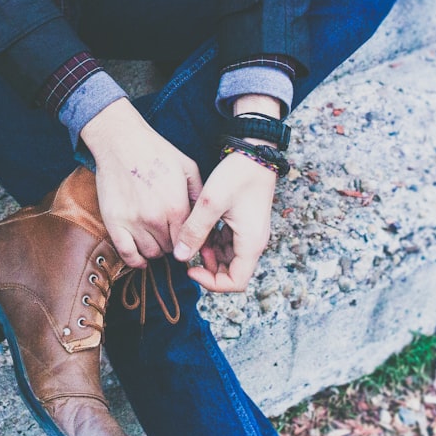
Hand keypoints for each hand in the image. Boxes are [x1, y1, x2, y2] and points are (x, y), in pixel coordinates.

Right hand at [80, 99, 202, 268]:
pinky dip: (135, 260)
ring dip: (155, 249)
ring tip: (155, 237)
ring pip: (151, 253)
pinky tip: (141, 256)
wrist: (121, 141)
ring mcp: (133, 222)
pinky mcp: (114, 222)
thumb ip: (198, 196)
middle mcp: (156, 218)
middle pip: (171, 249)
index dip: (189, 239)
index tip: (186, 236)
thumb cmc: (155, 151)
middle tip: (169, 233)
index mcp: (177, 206)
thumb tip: (206, 219)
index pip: (189, 239)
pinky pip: (127, 254)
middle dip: (173, 243)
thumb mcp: (188, 168)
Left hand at [172, 148, 276, 292]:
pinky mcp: (243, 224)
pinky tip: (198, 227)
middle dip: (208, 268)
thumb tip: (180, 257)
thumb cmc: (237, 175)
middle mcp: (253, 243)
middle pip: (231, 273)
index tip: (190, 268)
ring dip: (208, 254)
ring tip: (191, 236)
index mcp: (251, 244)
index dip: (211, 282)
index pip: (235, 283)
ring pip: (227, 258)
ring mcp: (249, 234)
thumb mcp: (211, 203)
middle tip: (188, 251)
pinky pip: (227, 243)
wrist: (254, 152)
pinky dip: (212, 241)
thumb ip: (195, 231)